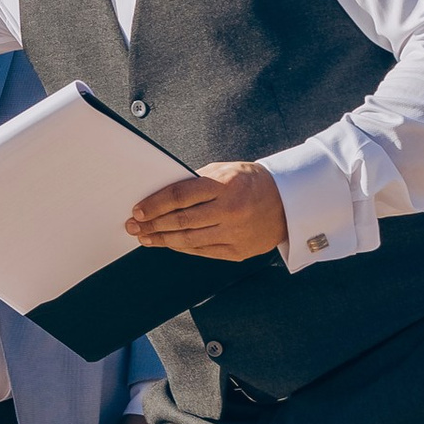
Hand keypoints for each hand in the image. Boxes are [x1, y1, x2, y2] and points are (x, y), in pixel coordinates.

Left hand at [125, 159, 288, 262]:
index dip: (155, 204)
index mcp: (226, 186)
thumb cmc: (251, 182)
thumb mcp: (226, 171)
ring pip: (189, 240)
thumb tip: (162, 193)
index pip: (180, 196)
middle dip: (153, 225)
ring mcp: (235, 234)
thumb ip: (196, 181)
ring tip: (145, 238)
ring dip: (162, 240)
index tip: (139, 210)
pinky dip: (182, 248)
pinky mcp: (238, 252)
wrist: (289, 202)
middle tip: (134, 226)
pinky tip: (169, 243)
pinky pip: (202, 251)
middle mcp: (231, 211)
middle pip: (181, 221)